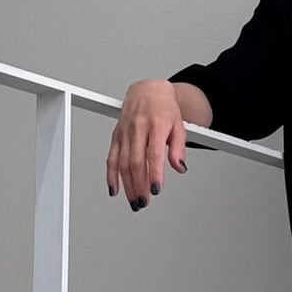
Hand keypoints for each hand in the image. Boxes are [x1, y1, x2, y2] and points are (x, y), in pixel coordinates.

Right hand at [106, 79, 188, 210]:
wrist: (149, 90)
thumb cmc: (165, 109)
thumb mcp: (180, 126)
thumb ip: (179, 148)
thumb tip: (180, 167)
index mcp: (156, 124)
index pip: (154, 153)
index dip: (154, 173)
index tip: (155, 189)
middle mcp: (138, 127)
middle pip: (135, 161)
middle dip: (138, 184)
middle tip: (144, 202)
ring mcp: (125, 131)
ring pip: (122, 162)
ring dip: (127, 185)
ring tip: (134, 201)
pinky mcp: (117, 135)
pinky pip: (111, 157)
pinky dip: (111, 175)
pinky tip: (115, 189)